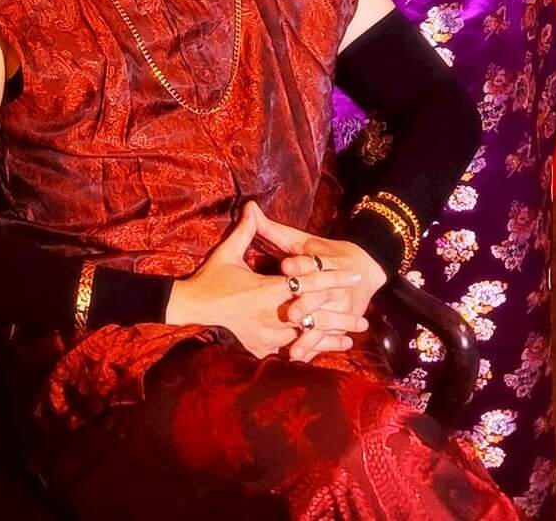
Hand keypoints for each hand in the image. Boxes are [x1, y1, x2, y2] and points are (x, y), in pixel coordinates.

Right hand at [166, 202, 365, 360]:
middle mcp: (270, 315)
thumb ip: (246, 232)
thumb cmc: (211, 278)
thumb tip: (253, 206)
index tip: (354, 276)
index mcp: (266, 290)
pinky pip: (291, 349)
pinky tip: (325, 350)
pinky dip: (311, 348)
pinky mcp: (260, 347)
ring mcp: (266, 335)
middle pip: (315, 316)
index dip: (333, 278)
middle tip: (364, 316)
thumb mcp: (227, 253)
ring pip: (307, 336)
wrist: (192, 305)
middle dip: (340, 316)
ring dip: (330, 336)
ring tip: (352, 334)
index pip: (308, 283)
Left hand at [251, 205, 387, 362]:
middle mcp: (335, 284)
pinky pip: (329, 336)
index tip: (285, 266)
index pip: (312, 261)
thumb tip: (248, 207)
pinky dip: (316, 347)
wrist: (365, 268)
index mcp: (323, 259)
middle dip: (307, 303)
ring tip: (295, 347)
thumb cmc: (323, 252)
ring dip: (312, 335)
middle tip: (291, 314)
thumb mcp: (300, 240)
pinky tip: (302, 357)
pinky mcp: (344, 321)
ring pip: (326, 321)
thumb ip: (272, 229)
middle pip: (321, 294)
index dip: (299, 263)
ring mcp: (342, 306)